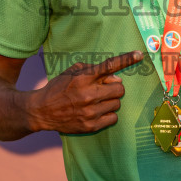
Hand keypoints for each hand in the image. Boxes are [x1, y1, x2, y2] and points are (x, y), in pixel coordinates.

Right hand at [27, 50, 142, 134]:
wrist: (41, 110)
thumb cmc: (58, 88)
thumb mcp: (72, 72)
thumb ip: (93, 70)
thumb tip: (115, 77)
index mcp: (83, 78)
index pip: (110, 66)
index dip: (126, 59)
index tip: (139, 54)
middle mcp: (88, 94)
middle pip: (119, 89)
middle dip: (115, 88)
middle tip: (104, 89)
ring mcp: (90, 111)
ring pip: (117, 104)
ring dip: (110, 101)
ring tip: (97, 101)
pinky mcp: (91, 125)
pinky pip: (113, 118)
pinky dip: (108, 114)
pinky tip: (97, 111)